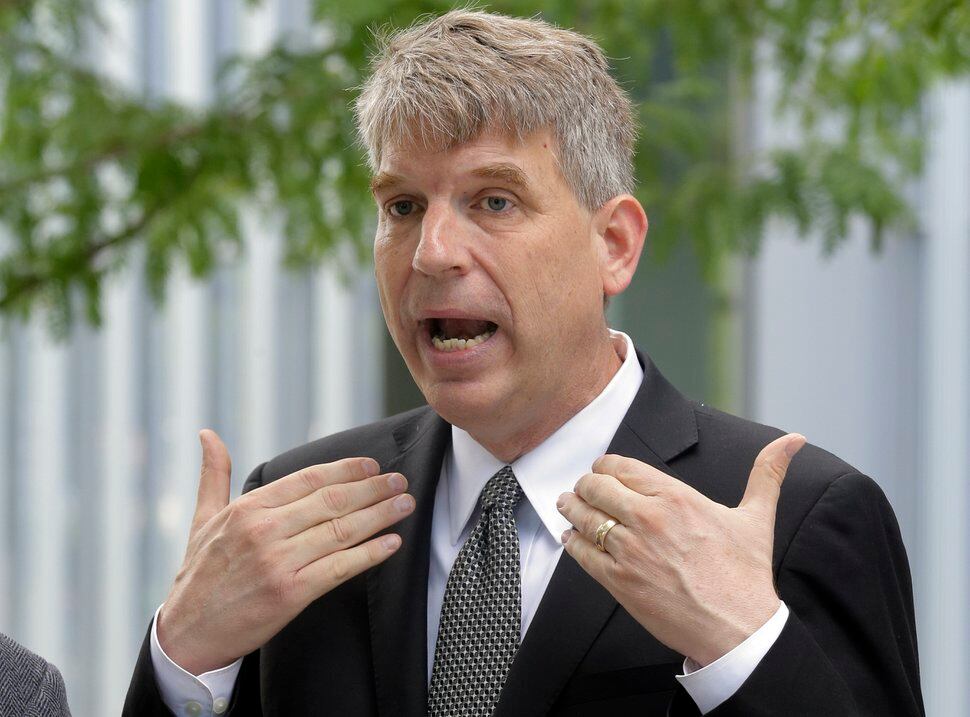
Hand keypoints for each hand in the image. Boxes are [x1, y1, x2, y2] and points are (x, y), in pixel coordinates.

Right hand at [156, 429, 414, 674]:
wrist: (186, 635)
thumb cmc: (199, 575)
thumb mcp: (201, 519)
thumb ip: (213, 475)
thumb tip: (208, 435)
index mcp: (247, 509)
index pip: (308, 479)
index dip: (345, 469)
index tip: (371, 465)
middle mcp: (264, 530)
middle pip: (332, 500)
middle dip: (373, 488)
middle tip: (400, 481)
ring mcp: (278, 562)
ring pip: (341, 530)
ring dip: (380, 515)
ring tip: (405, 504)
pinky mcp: (291, 594)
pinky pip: (340, 568)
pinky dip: (370, 553)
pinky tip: (392, 542)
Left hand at [557, 432, 805, 666]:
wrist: (737, 630)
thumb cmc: (745, 576)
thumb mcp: (757, 518)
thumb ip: (767, 473)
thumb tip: (791, 440)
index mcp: (676, 498)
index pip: (621, 467)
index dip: (606, 467)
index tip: (603, 471)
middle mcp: (648, 518)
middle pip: (595, 487)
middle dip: (585, 485)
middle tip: (581, 489)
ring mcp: (630, 550)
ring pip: (584, 517)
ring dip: (571, 508)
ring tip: (567, 505)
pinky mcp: (618, 580)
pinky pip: (581, 553)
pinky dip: (572, 543)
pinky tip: (571, 539)